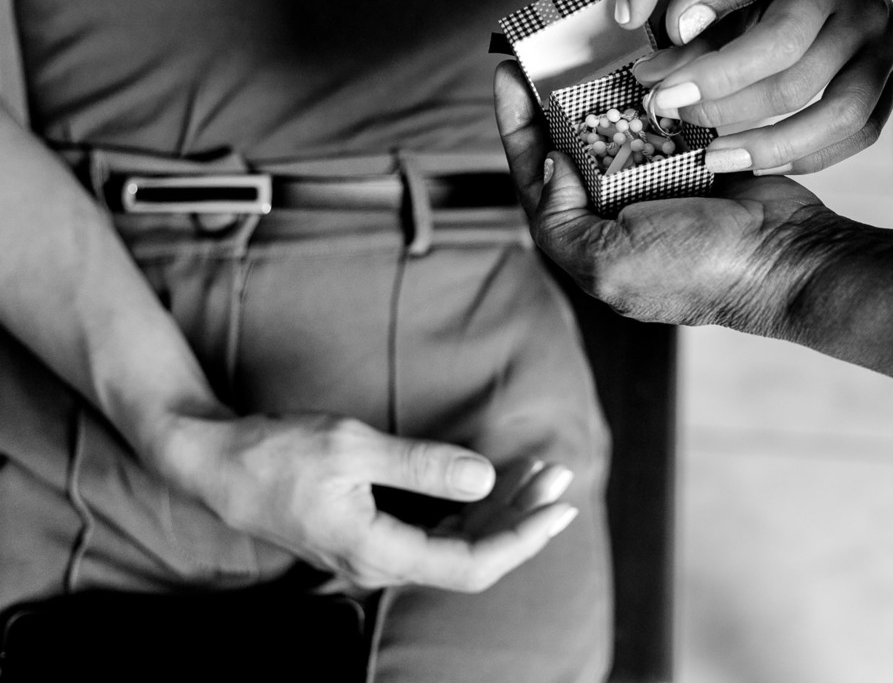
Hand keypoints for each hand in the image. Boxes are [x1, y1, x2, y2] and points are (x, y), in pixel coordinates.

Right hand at [156, 411, 578, 591]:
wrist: (214, 461)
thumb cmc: (274, 451)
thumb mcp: (351, 446)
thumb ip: (422, 465)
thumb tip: (485, 480)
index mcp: (377, 551)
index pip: (472, 564)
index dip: (523, 539)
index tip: (560, 507)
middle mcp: (379, 563)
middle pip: (471, 556)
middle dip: (521, 519)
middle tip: (560, 477)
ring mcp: (373, 552)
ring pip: (454, 543)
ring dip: (497, 510)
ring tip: (537, 470)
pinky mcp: (368, 534)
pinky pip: (433, 530)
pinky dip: (467, 507)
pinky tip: (490, 479)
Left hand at [494, 60, 844, 331]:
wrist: (785, 259)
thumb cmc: (699, 270)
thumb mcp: (609, 261)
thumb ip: (561, 221)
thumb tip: (551, 164)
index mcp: (591, 240)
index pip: (537, 179)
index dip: (517, 128)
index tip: (508, 76)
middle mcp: (619, 211)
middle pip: (573, 147)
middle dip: (555, 100)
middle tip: (546, 50)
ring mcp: (661, 184)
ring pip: (619, 127)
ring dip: (603, 89)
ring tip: (588, 45)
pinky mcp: (698, 158)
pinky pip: (664, 119)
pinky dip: (650, 92)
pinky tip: (640, 59)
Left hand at [635, 0, 892, 174]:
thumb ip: (698, 24)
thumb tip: (655, 77)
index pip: (773, 43)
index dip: (714, 77)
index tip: (663, 97)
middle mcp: (868, 13)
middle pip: (799, 85)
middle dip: (727, 111)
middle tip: (677, 120)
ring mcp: (888, 49)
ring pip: (840, 118)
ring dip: (770, 148)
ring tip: (716, 158)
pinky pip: (860, 133)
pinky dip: (809, 155)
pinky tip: (760, 162)